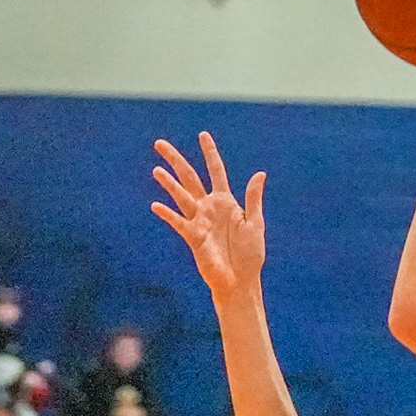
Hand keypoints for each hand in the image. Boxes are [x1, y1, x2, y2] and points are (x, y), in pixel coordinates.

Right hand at [151, 133, 266, 300]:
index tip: (202, 135)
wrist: (239, 280)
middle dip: (175, 160)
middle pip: (189, 177)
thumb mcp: (255, 224)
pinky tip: (156, 205)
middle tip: (159, 144)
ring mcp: (199, 221)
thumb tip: (260, 174)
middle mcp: (209, 207)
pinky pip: (178, 222)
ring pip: (180, 196)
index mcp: (226, 202)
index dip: (209, 153)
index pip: (215, 170)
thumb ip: (253, 199)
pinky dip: (167, 214)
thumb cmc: (250, 255)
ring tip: (156, 170)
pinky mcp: (193, 237)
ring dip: (169, 183)